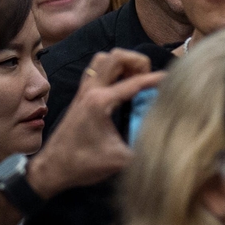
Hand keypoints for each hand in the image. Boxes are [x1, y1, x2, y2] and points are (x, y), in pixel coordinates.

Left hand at [27, 50, 158, 196]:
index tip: (173, 80)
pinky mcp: (81, 95)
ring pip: (104, 59)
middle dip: (138, 62)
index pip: (135, 82)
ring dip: (123, 63)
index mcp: (100, 102)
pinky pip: (97, 70)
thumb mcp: (119, 160)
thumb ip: (144, 150)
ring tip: (135, 80)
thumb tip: (167, 145)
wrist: (52, 168)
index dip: (156, 79)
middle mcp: (91, 91)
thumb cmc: (82, 165)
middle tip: (148, 80)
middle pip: (117, 56)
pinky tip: (121, 87)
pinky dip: (112, 70)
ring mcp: (84, 91)